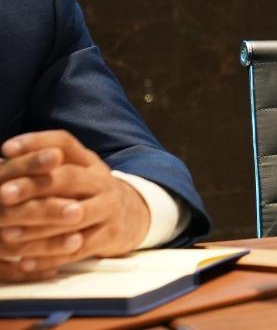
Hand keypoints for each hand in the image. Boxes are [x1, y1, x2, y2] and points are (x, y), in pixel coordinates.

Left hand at [0, 131, 150, 280]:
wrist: (136, 216)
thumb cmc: (91, 194)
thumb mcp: (80, 172)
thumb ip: (48, 166)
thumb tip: (5, 157)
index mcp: (89, 162)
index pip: (64, 143)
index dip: (36, 143)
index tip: (6, 149)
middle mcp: (101, 181)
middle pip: (68, 178)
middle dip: (33, 186)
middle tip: (2, 194)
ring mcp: (109, 208)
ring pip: (72, 218)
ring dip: (36, 227)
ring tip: (6, 234)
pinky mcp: (111, 236)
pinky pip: (78, 249)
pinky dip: (49, 257)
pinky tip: (24, 262)